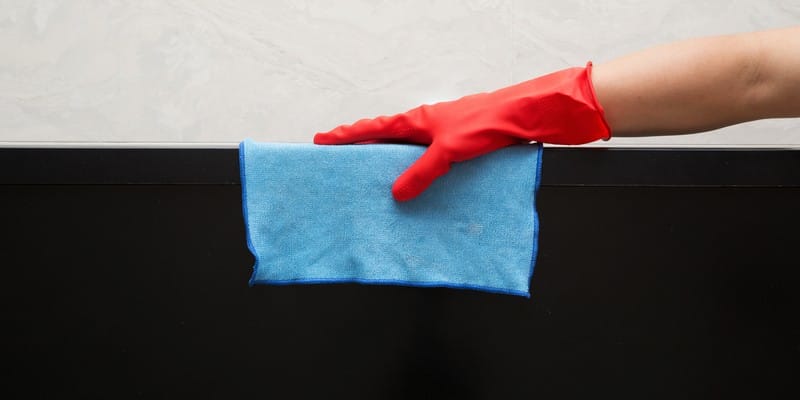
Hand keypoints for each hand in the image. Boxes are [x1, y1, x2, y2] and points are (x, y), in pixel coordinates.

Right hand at [314, 63, 610, 200]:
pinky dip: (417, 173)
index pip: (372, 129)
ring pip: (406, 151)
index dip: (346, 136)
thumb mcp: (450, 150)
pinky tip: (418, 189)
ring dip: (390, 164)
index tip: (322, 141)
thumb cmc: (488, 122)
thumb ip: (423, 172)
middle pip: (385, 139)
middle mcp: (426, 126)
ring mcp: (442, 136)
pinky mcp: (459, 147)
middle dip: (362, 151)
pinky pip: (428, 161)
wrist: (526, 116)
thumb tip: (397, 194)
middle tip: (342, 164)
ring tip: (373, 183)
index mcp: (416, 121)